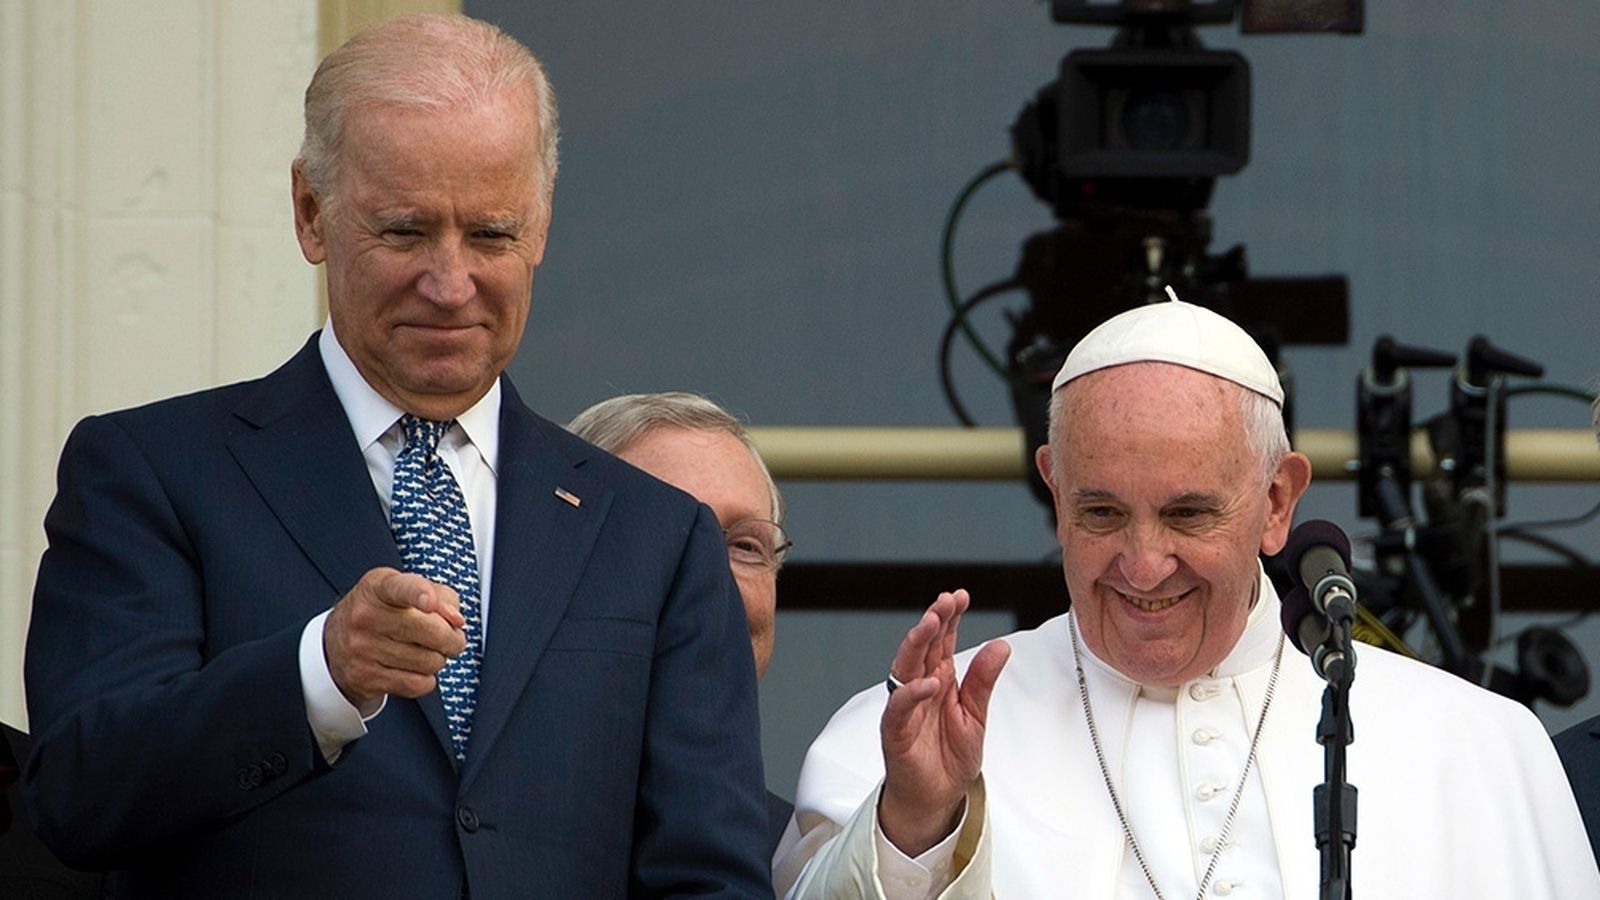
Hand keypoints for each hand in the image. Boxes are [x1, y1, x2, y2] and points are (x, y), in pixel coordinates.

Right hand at [324, 567, 467, 705]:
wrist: (334, 642)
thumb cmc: (379, 611)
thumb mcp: (404, 589)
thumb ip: (440, 595)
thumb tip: (456, 620)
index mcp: (378, 588)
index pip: (401, 588)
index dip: (419, 594)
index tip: (429, 601)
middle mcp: (366, 617)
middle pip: (431, 632)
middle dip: (453, 639)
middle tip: (453, 638)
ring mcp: (363, 649)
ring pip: (429, 661)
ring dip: (439, 660)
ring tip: (428, 652)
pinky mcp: (366, 678)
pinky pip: (417, 685)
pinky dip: (426, 679)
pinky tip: (416, 669)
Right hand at [877, 589, 1010, 856]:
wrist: (937, 797)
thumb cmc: (950, 755)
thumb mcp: (976, 714)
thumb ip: (983, 680)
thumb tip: (1001, 644)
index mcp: (940, 679)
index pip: (942, 640)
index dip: (950, 617)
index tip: (961, 596)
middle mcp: (920, 686)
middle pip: (922, 646)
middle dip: (933, 620)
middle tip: (946, 600)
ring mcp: (906, 707)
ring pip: (905, 667)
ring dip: (917, 643)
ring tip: (931, 623)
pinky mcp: (896, 731)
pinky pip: (900, 708)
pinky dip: (912, 693)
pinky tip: (929, 682)